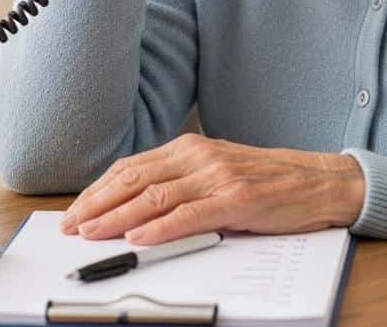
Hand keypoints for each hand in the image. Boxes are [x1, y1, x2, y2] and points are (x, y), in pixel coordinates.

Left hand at [59, 134, 364, 244]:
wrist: (316, 181)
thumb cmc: (265, 181)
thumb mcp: (215, 172)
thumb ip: (180, 182)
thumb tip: (134, 207)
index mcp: (190, 147)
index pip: (132, 167)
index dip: (99, 190)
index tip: (75, 210)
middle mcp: (199, 156)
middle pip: (135, 179)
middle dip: (97, 204)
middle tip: (70, 225)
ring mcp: (217, 176)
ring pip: (155, 196)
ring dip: (118, 217)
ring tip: (91, 233)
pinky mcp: (236, 199)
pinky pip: (190, 215)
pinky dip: (160, 228)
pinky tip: (140, 238)